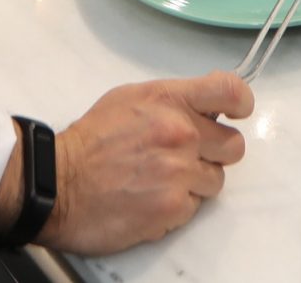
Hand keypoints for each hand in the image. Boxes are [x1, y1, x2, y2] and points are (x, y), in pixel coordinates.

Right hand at [40, 75, 252, 254]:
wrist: (58, 185)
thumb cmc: (90, 143)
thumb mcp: (128, 100)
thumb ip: (171, 100)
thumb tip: (205, 105)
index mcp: (169, 101)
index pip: (229, 92)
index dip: (242, 102)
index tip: (239, 112)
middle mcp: (180, 134)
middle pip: (233, 145)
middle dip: (214, 153)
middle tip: (188, 156)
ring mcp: (179, 173)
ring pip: (215, 180)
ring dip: (194, 182)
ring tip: (160, 180)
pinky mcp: (173, 208)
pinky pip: (194, 208)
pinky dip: (176, 206)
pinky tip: (150, 198)